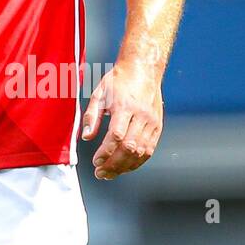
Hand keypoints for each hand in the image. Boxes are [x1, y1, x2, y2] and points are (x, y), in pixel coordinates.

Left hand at [80, 61, 162, 179]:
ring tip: (111, 174)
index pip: (116, 136)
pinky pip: (149, 150)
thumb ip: (91, 116)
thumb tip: (86, 136)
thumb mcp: (99, 93)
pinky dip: (137, 162)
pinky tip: (126, 167)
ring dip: (125, 167)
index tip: (96, 161)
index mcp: (125, 106)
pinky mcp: (158, 127)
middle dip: (114, 164)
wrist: (143, 70)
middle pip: (129, 147)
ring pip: (141, 152)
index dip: (106, 152)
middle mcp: (141, 116)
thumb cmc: (119, 81)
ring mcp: (152, 123)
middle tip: (101, 173)